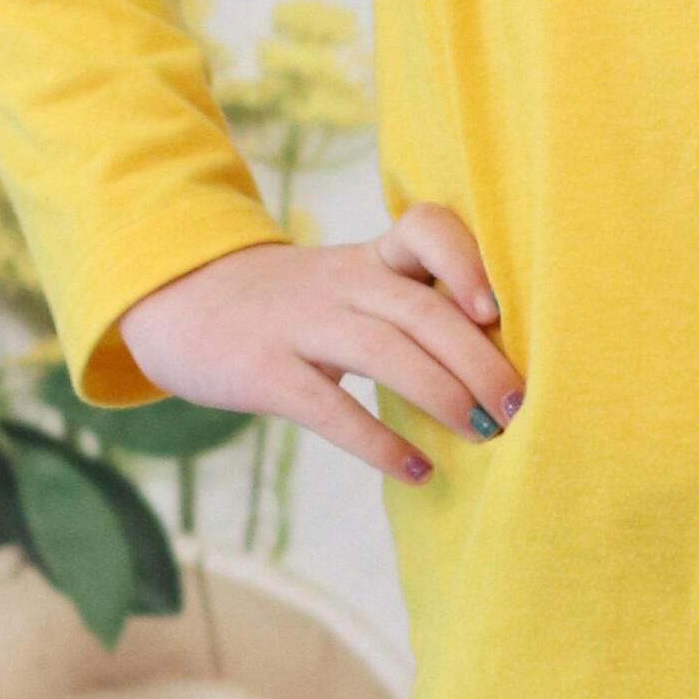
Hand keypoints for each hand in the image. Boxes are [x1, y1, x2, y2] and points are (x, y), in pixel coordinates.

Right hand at [119, 203, 519, 484]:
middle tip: (519, 404)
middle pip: (421, 309)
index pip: (424, 229)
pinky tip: (416, 469)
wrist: (179, 300)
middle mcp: (341, 283)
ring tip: (484, 432)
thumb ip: (411, 306)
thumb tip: (500, 368)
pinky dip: (378, 442)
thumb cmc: (291, 305)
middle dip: (479, 358)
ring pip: (385, 351)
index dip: (466, 262)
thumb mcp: (348, 285)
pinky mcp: (265, 372)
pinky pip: (329, 407)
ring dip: (442, 394)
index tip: (496, 309)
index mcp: (368, 259)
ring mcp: (301, 325)